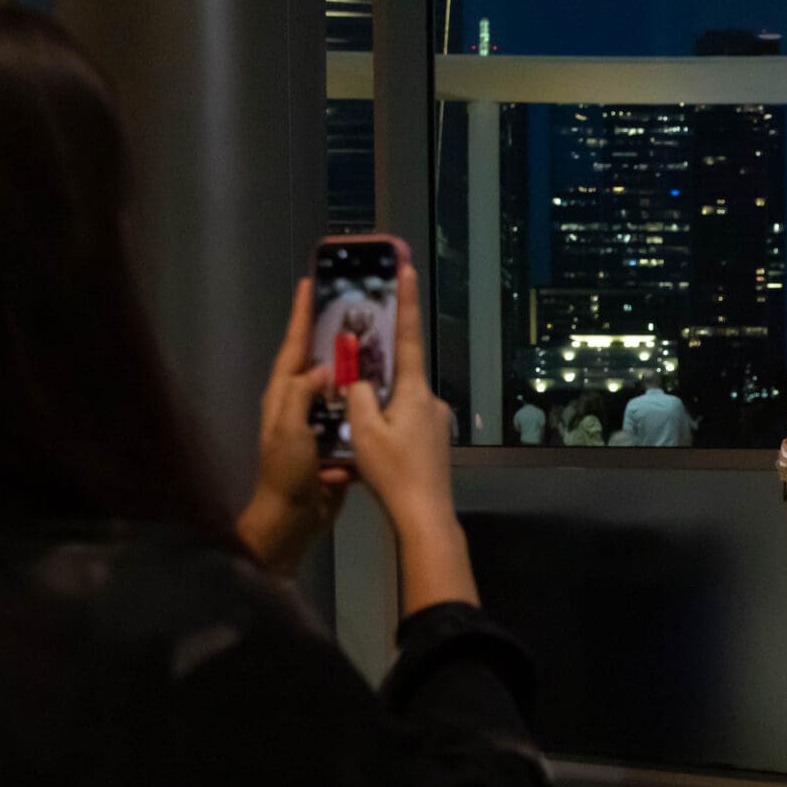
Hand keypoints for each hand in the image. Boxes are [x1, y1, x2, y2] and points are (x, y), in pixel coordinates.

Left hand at [237, 277, 349, 577]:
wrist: (293, 518)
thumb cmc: (285, 473)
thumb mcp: (288, 430)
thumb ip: (301, 395)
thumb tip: (322, 368)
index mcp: (282, 396)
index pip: (292, 346)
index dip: (300, 316)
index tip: (309, 284)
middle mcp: (297, 403)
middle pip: (315, 358)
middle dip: (329, 332)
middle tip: (351, 305)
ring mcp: (316, 423)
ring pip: (337, 385)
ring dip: (354, 366)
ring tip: (376, 341)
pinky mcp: (334, 442)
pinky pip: (352, 414)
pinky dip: (365, 401)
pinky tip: (385, 389)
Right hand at [341, 261, 476, 612]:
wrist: (424, 517)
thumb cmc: (393, 472)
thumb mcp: (364, 431)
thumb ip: (357, 396)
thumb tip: (359, 381)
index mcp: (415, 391)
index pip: (406, 336)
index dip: (404, 301)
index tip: (406, 268)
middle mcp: (430, 401)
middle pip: (395, 377)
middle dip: (372, 377)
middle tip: (353, 379)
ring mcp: (435, 423)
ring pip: (395, 408)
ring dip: (372, 419)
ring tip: (352, 446)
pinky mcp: (433, 445)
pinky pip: (400, 430)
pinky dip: (380, 439)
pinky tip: (361, 464)